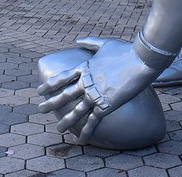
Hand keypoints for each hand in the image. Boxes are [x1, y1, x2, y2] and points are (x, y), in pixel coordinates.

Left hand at [38, 37, 160, 142]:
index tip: (40, 90)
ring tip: (58, 128)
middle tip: (40, 109)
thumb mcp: (105, 43)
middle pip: (64, 95)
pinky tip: (80, 140)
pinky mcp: (106, 105)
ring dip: (66, 121)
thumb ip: (90, 42)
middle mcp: (87, 82)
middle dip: (51, 103)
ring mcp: (95, 94)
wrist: (141, 59)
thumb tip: (77, 40)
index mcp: (85, 67)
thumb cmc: (126, 49)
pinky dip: (86, 131)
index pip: (62, 77)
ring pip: (76, 111)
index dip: (50, 85)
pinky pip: (93, 121)